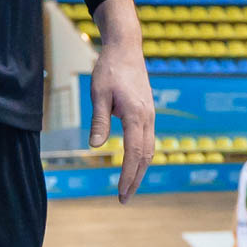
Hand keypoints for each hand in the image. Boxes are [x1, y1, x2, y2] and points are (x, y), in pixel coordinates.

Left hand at [88, 12, 154, 203]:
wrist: (126, 48)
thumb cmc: (110, 68)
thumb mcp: (98, 92)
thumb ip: (99, 120)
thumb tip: (96, 146)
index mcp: (136, 115)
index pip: (134, 153)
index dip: (128, 175)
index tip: (121, 193)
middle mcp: (148, 117)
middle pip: (145, 156)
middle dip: (136, 179)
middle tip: (124, 199)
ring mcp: (150, 114)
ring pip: (149, 149)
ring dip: (140, 169)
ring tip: (128, 186)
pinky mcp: (147, 111)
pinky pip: (148, 139)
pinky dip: (142, 155)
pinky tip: (133, 163)